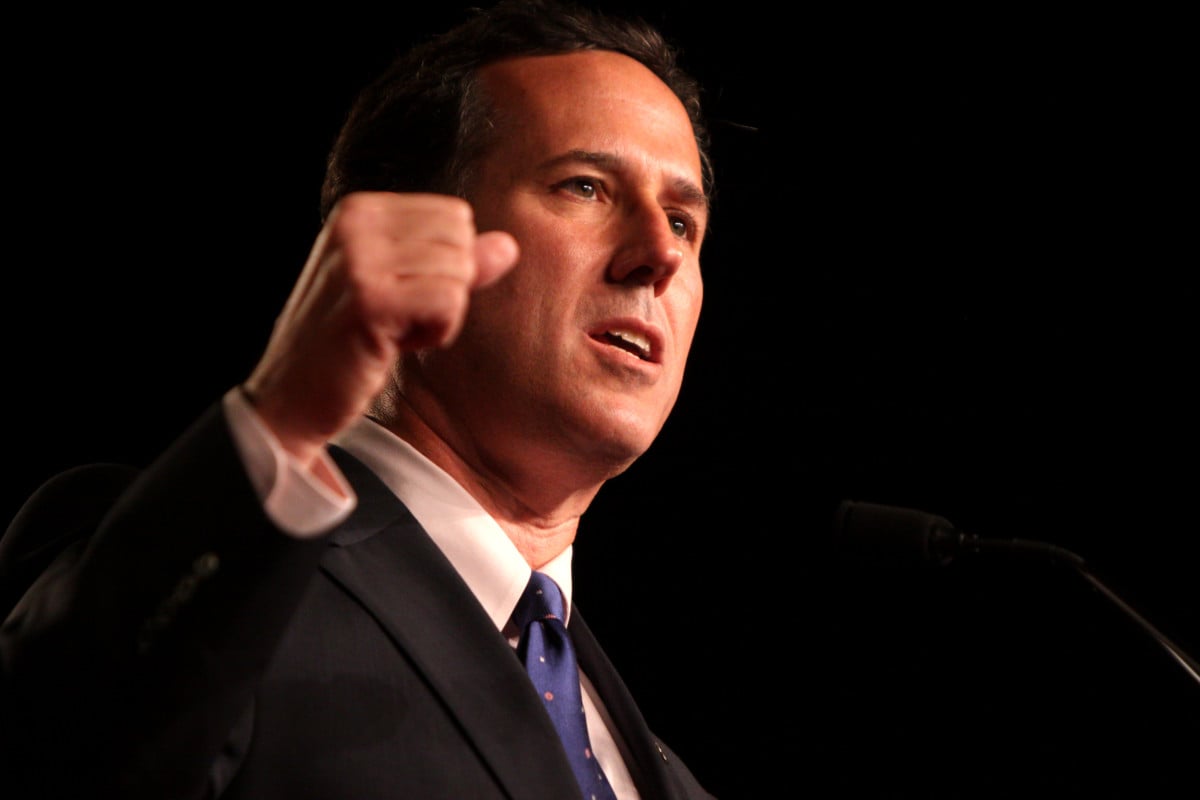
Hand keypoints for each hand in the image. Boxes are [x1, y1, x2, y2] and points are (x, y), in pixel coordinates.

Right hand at [243, 191, 518, 466]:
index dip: (444, 267)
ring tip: (390, 332)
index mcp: (360, 209)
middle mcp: (356, 223)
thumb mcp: (400, 289)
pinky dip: (434, 333)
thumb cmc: (347, 343)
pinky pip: (449, 302)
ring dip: (438, 317)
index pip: (456, 217)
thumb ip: (456, 264)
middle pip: (461, 241)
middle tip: (397, 317)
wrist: (291, 398)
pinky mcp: (370, 299)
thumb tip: (508, 245)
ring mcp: (359, 259)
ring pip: (459, 274)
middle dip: (445, 289)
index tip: (398, 296)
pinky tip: (393, 345)